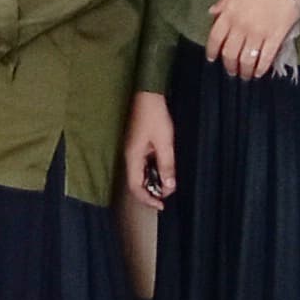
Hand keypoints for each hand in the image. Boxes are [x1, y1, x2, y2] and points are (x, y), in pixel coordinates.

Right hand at [125, 91, 177, 205]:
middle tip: (168, 193)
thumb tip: (168, 186)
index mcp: (133, 157)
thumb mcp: (164, 142)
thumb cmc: (154, 116)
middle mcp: (130, 156)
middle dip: (152, 192)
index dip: (147, 199)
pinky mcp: (138, 145)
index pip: (135, 187)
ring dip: (153, 181)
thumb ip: (166, 165)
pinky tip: (164, 168)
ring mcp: (133, 150)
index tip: (162, 205)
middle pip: (137, 182)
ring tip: (169, 182)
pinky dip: (153, 171)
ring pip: (141, 174)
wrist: (147, 95)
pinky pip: (143, 164)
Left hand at [204, 0, 299, 79]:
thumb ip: (224, 2)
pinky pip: (265, 58)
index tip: (213, 59)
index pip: (215, 38)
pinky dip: (260, 68)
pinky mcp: (276, 37)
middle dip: (229, 65)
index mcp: (229, 13)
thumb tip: (212, 13)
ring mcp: (258, 33)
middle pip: (230, 53)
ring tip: (245, 75)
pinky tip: (258, 72)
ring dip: (244, 70)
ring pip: (246, 59)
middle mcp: (241, 26)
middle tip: (231, 71)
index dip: (212, 51)